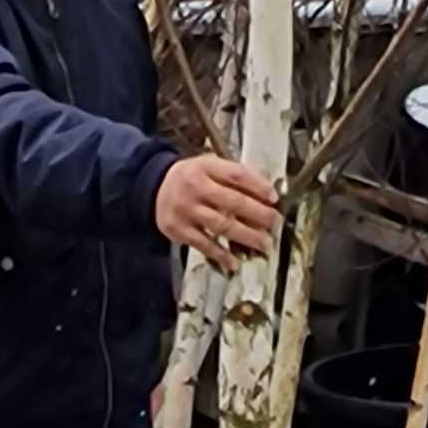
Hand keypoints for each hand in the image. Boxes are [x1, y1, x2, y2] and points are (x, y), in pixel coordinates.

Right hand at [155, 150, 278, 261]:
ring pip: (222, 225)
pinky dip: (221, 255)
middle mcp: (195, 188)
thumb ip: (234, 174)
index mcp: (205, 167)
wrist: (153, 189)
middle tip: (275, 222)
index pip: (236, 175)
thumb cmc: (190, 177)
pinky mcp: (179, 231)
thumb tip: (266, 191)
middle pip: (232, 202)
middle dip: (258, 213)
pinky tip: (235, 262)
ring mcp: (186, 210)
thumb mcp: (208, 165)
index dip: (258, 186)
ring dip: (246, 236)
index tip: (274, 198)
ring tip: (265, 243)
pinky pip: (204, 245)